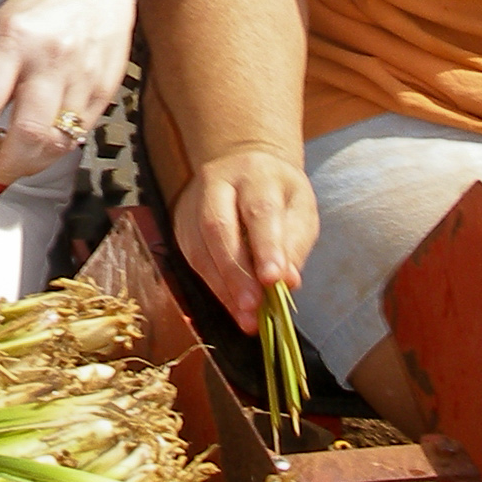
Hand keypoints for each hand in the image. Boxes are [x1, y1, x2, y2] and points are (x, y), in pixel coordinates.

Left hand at [0, 0, 137, 192]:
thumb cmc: (36, 9)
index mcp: (13, 38)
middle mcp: (50, 56)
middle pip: (28, 132)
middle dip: (6, 167)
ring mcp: (83, 74)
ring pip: (57, 141)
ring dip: (31, 165)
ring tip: (14, 167)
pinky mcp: (106, 88)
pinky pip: (78, 134)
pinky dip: (55, 150)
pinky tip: (41, 148)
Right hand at [174, 146, 318, 334]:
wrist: (242, 164)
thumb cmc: (277, 192)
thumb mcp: (299, 208)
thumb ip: (295, 244)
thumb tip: (287, 282)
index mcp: (255, 174)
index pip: (259, 210)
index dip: (266, 246)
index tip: (274, 280)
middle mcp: (217, 184)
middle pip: (218, 228)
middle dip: (236, 272)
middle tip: (253, 307)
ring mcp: (193, 204)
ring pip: (200, 248)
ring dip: (223, 287)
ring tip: (246, 317)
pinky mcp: (181, 224)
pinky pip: (193, 260)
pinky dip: (215, 287)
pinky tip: (233, 307)